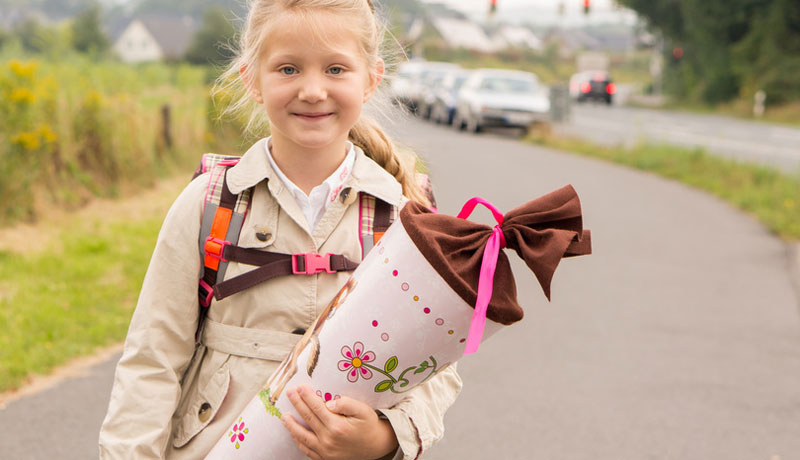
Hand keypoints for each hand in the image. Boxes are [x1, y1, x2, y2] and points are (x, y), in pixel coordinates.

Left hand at [282, 384, 398, 459]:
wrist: (376, 446)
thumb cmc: (369, 425)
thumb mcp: (363, 410)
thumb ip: (347, 404)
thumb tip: (329, 402)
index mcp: (337, 426)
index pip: (317, 407)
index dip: (307, 396)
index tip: (300, 387)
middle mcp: (329, 440)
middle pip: (308, 418)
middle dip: (297, 404)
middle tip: (289, 393)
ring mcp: (325, 451)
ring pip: (303, 436)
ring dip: (292, 425)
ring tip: (284, 416)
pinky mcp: (325, 459)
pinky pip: (307, 450)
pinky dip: (299, 442)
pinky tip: (294, 434)